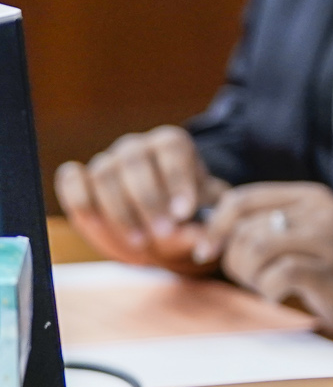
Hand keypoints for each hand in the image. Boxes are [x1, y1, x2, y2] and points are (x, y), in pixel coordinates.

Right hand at [55, 125, 230, 270]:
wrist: (162, 230)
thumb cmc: (189, 219)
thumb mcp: (206, 221)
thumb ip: (203, 226)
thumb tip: (194, 235)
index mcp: (171, 144)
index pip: (172, 149)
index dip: (177, 179)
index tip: (184, 212)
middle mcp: (136, 147)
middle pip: (135, 162)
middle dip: (149, 200)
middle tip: (164, 232)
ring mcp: (106, 161)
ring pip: (104, 174)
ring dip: (119, 210)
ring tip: (139, 242)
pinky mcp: (79, 179)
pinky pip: (71, 179)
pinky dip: (78, 197)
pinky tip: (92, 221)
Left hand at [211, 182, 332, 336]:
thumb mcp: (311, 235)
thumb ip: (270, 225)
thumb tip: (208, 229)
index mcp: (313, 198)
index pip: (241, 200)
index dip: (215, 227)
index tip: (207, 251)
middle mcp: (324, 213)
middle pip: (243, 231)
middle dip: (234, 261)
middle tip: (251, 280)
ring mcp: (330, 243)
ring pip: (254, 251)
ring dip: (250, 278)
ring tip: (269, 288)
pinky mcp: (331, 275)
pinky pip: (276, 278)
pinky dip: (269, 293)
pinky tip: (285, 298)